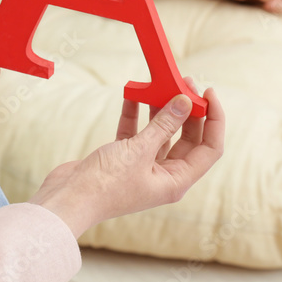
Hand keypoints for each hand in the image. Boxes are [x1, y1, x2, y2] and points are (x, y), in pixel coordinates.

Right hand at [29, 84, 224, 237]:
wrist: (67, 199)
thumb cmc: (105, 184)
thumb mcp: (139, 151)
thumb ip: (164, 125)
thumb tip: (186, 102)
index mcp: (176, 181)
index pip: (210, 148)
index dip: (214, 119)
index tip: (208, 92)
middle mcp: (163, 174)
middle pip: (187, 137)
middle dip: (187, 110)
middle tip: (183, 82)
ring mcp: (142, 166)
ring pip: (160, 132)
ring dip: (160, 108)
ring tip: (159, 84)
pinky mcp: (122, 158)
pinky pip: (135, 132)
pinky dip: (135, 114)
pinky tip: (133, 94)